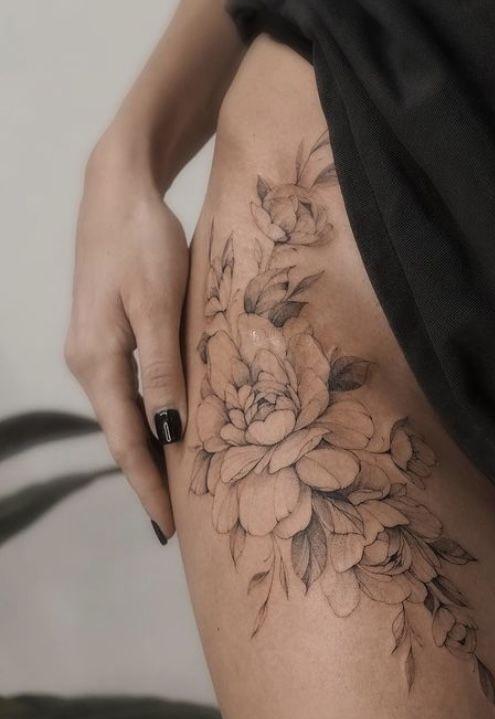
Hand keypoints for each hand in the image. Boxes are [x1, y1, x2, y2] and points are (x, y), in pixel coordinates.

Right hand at [65, 141, 189, 541]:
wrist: (118, 191)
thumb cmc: (142, 242)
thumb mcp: (158, 305)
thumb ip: (163, 369)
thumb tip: (168, 432)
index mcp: (98, 360)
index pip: (127, 441)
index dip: (148, 486)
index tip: (168, 528)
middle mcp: (90, 360)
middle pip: (123, 433)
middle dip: (149, 478)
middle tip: (176, 521)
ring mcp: (97, 346)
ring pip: (127, 412)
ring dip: (151, 450)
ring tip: (180, 486)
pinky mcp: (111, 330)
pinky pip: (131, 387)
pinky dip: (151, 415)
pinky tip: (169, 426)